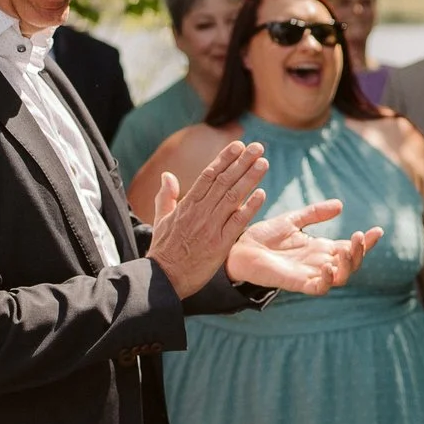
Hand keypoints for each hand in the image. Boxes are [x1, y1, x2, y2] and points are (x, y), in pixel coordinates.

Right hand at [148, 141, 270, 297]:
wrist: (164, 278)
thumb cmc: (164, 249)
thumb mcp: (161, 220)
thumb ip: (166, 196)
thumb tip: (167, 175)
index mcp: (187, 205)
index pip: (208, 176)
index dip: (224, 159)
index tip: (238, 145)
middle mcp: (200, 212)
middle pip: (224, 181)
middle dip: (242, 162)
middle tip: (258, 147)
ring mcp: (211, 227)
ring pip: (232, 197)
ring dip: (249, 179)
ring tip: (263, 163)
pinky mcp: (220, 244)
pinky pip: (237, 223)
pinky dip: (249, 208)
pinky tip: (261, 194)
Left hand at [228, 197, 381, 295]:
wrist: (237, 249)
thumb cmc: (262, 237)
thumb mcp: (293, 220)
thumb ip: (315, 213)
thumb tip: (340, 205)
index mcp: (320, 249)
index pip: (350, 247)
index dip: (366, 241)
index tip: (377, 230)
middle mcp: (319, 263)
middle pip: (351, 263)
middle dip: (360, 251)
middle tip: (359, 236)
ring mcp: (310, 274)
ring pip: (342, 277)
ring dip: (349, 264)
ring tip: (346, 248)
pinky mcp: (296, 283)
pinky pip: (320, 288)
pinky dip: (328, 279)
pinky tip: (328, 264)